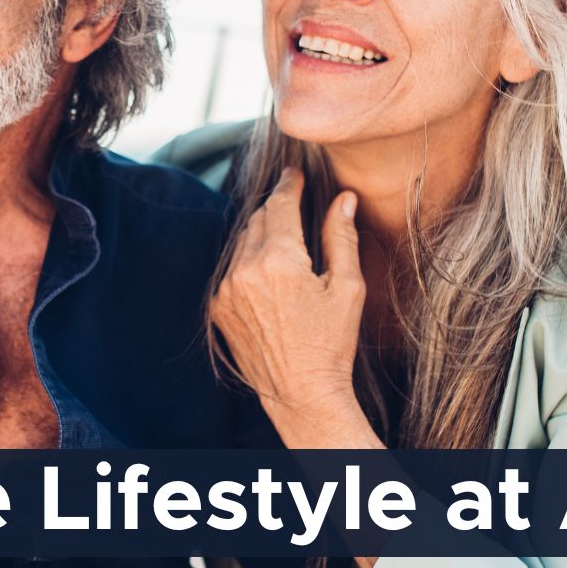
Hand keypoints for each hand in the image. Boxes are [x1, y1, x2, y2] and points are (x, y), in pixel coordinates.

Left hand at [209, 168, 372, 444]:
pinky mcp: (218, 309)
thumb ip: (341, 237)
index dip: (289, 185)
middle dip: (276, 208)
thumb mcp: (348, 287)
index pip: (280, 205)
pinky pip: (231, 271)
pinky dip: (248, 263)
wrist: (301, 394)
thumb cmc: (332, 343)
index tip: (294, 173)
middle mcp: (245, 272)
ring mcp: (226, 292)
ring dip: (261, 235)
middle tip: (294, 202)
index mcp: (280, 262)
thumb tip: (344, 198)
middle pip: (257, 220)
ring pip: (241, 244)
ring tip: (284, 239)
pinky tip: (269, 274)